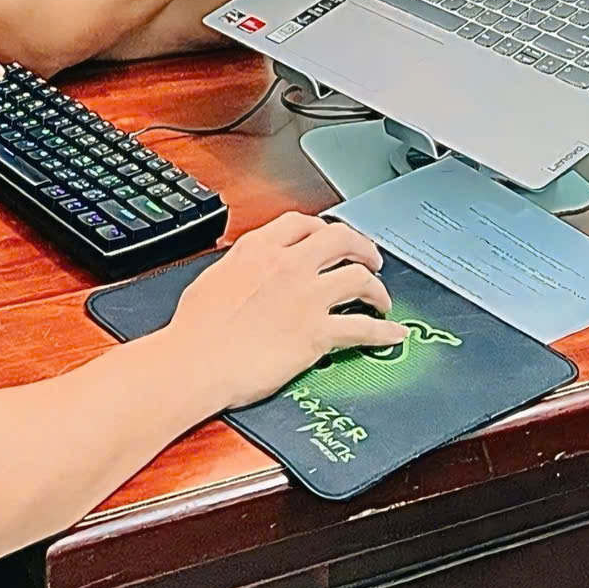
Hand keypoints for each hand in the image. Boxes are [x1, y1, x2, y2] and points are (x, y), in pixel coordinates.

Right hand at [160, 214, 405, 409]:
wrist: (194, 363)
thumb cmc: (195, 330)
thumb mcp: (213, 278)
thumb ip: (240, 267)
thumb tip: (248, 272)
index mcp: (259, 249)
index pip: (302, 223)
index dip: (324, 229)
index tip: (331, 237)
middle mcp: (288, 266)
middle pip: (340, 240)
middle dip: (362, 246)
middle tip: (370, 258)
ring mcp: (306, 298)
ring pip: (358, 277)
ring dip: (376, 288)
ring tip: (381, 298)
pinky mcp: (317, 333)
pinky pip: (362, 328)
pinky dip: (384, 331)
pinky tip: (394, 333)